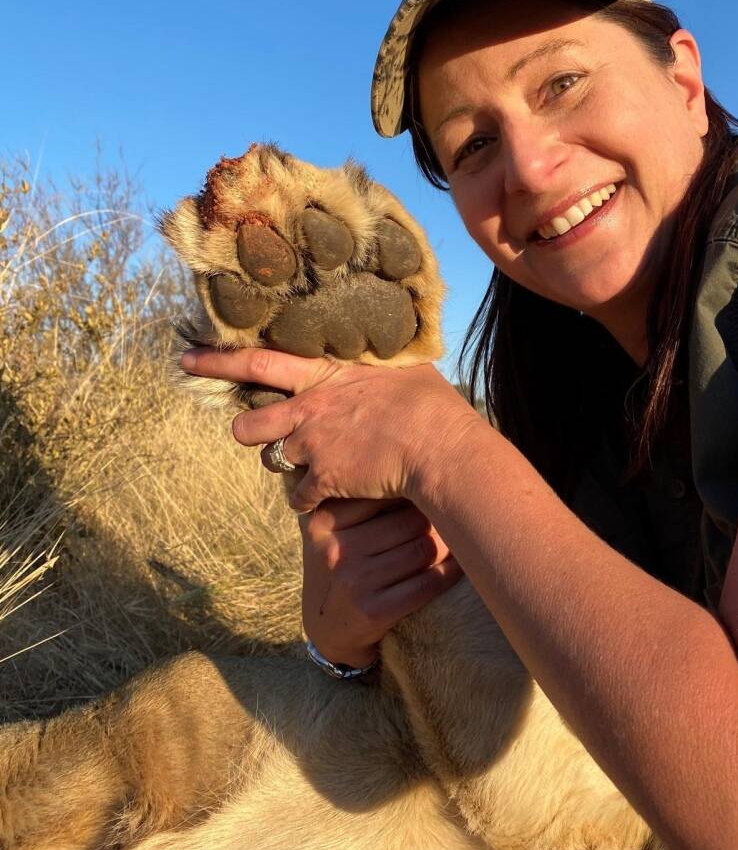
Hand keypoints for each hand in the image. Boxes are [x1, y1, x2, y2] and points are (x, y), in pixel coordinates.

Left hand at [179, 346, 481, 512]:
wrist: (438, 446)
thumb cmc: (429, 402)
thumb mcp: (401, 365)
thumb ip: (377, 362)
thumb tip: (384, 348)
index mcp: (323, 375)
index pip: (258, 361)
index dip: (218, 361)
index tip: (187, 359)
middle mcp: (308, 408)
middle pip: (249, 424)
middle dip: (247, 431)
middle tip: (256, 434)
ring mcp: (313, 446)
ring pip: (273, 461)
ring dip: (288, 465)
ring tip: (313, 465)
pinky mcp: (324, 479)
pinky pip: (300, 498)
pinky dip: (311, 500)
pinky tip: (330, 497)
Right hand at [299, 497, 461, 667]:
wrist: (328, 627)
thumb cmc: (340, 562)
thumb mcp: (330, 529)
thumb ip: (351, 495)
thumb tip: (412, 460)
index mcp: (322, 523)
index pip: (381, 493)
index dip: (413, 491)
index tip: (432, 486)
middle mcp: (335, 550)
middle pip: (408, 521)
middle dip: (435, 517)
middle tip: (454, 512)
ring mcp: (354, 582)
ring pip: (423, 550)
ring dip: (448, 543)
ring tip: (458, 536)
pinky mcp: (374, 611)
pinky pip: (428, 583)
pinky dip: (450, 572)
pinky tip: (460, 564)